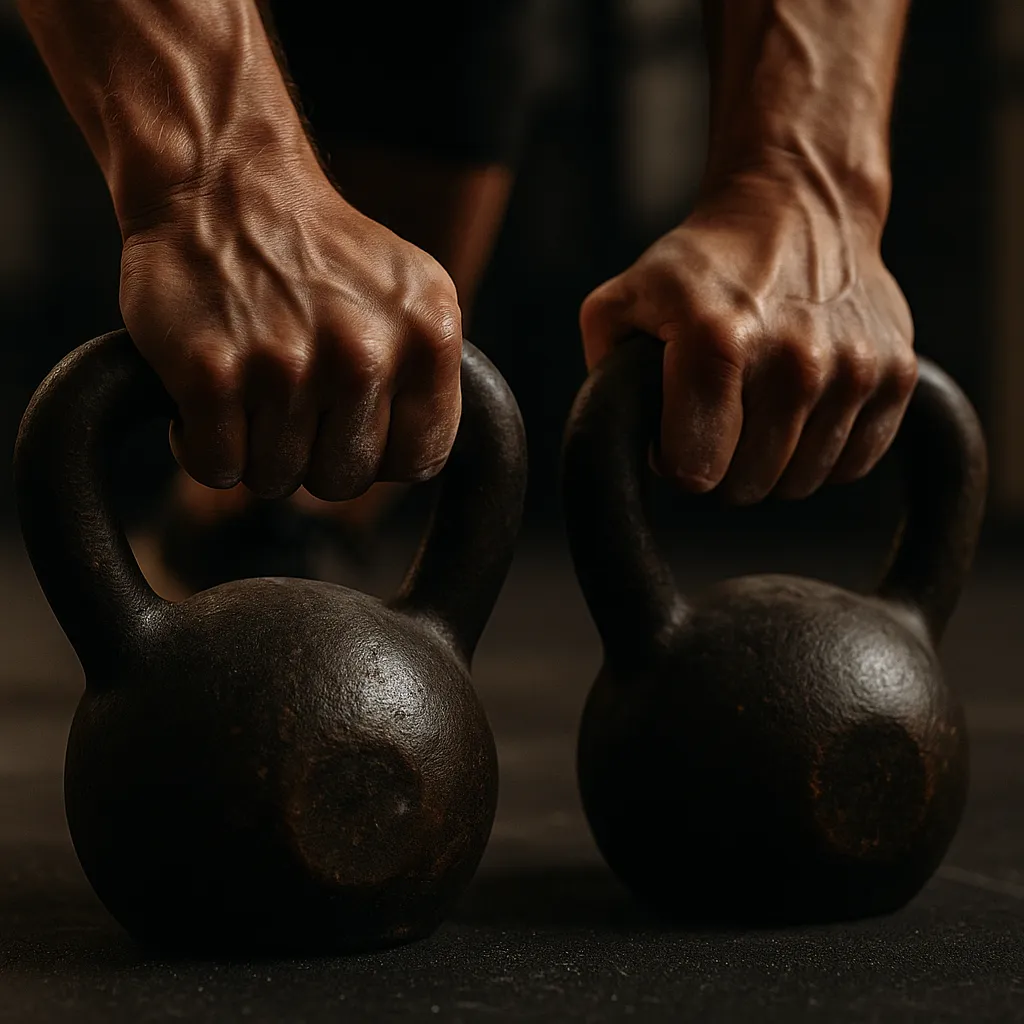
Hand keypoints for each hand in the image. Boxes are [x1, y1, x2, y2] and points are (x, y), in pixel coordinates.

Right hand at [119, 163, 462, 499]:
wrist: (222, 181)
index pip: (420, 460)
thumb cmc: (317, 252)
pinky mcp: (211, 372)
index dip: (380, 455)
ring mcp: (288, 364)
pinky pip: (216, 468)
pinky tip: (208, 397)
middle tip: (291, 402)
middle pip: (344, 481)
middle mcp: (366, 353)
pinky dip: (201, 446)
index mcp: (428, 335)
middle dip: (312, 456)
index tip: (350, 425)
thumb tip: (421, 460)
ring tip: (250, 389)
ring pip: (276, 480)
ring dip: (255, 450)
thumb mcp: (410, 294)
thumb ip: (428, 375)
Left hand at [579, 168, 915, 503]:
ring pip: (799, 483)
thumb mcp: (625, 300)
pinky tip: (803, 410)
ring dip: (773, 462)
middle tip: (717, 419)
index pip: (693, 471)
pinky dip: (822, 452)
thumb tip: (622, 440)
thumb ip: (605, 374)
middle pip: (745, 485)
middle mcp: (793, 360)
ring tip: (759, 408)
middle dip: (722, 465)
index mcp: (716, 343)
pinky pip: (851, 465)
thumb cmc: (705, 263)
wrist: (800, 205)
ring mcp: (852, 370)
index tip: (676, 433)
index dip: (675, 462)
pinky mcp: (896, 377)